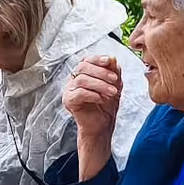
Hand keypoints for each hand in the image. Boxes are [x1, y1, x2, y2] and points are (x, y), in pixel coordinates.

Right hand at [64, 55, 123, 179]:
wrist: (102, 126)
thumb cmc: (107, 106)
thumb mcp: (114, 85)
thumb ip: (113, 71)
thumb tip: (112, 58)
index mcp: (82, 74)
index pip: (86, 60)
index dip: (97, 59)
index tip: (109, 61)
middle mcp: (73, 80)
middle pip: (83, 67)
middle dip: (101, 72)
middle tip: (115, 80)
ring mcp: (69, 90)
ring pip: (82, 79)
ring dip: (100, 84)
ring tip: (113, 92)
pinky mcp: (68, 101)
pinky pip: (79, 93)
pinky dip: (93, 94)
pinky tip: (101, 99)